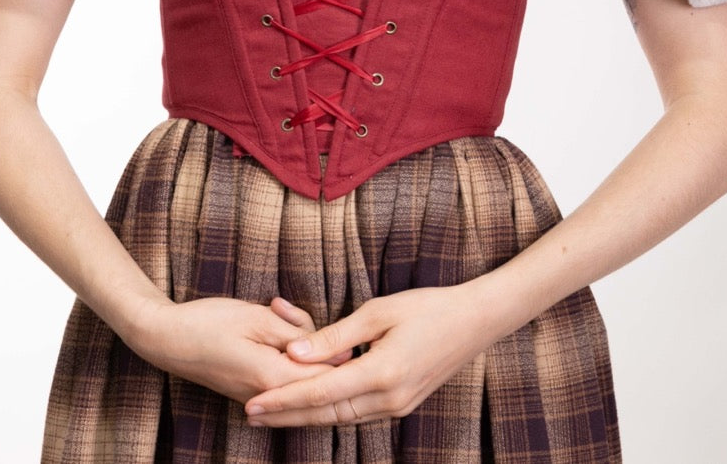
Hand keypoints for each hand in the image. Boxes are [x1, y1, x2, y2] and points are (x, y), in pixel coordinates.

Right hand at [133, 296, 343, 403]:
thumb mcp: (258, 317)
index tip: (342, 327)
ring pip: (300, 376)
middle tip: (288, 312)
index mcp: (273, 378)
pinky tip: (271, 327)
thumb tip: (338, 347)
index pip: (328, 377)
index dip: (342, 351)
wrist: (164, 338)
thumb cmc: (208, 322)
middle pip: (316, 378)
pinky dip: (285, 353)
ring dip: (299, 346)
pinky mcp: (250, 391)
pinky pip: (283, 376)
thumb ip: (301, 335)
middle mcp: (267, 396)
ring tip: (274, 312)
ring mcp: (258, 397)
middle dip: (318, 345)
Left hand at [242, 284, 503, 427]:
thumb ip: (334, 336)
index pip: (318, 393)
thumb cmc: (428, 307)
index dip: (281, 400)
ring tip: (272, 412)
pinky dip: (329, 411)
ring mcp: (398, 406)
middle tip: (250, 412)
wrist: (476, 321)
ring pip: (340, 418)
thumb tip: (293, 353)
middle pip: (325, 414)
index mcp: (381, 373)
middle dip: (285, 414)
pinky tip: (310, 405)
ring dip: (304, 416)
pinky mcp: (402, 404)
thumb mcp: (378, 312)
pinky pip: (357, 414)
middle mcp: (389, 399)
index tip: (252, 403)